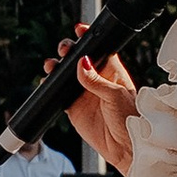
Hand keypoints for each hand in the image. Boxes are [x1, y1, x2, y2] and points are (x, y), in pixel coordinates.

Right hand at [57, 40, 138, 170]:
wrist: (125, 147)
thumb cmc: (130, 118)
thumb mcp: (115, 95)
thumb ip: (96, 80)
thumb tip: (81, 62)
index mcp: (112, 71)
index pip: (98, 49)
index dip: (88, 38)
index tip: (79, 29)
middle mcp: (96, 79)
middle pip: (78, 58)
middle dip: (68, 50)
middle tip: (64, 49)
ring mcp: (83, 92)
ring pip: (65, 74)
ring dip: (56, 67)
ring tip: (51, 65)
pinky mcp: (73, 107)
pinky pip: (58, 93)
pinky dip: (50, 86)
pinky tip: (47, 81)